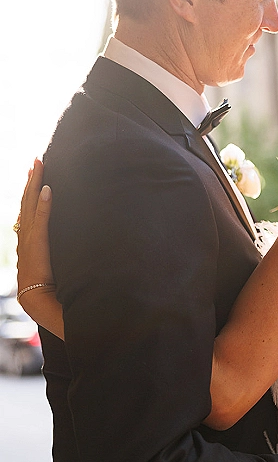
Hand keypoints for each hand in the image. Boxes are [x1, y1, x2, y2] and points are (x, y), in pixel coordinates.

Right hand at [16, 159, 63, 337]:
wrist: (38, 301)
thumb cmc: (49, 284)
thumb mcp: (50, 261)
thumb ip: (53, 248)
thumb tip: (68, 241)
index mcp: (28, 239)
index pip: (28, 209)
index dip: (31, 190)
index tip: (35, 171)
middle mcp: (26, 236)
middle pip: (27, 202)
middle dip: (31, 181)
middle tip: (36, 161)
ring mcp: (29, 239)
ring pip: (30, 206)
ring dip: (35, 185)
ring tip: (38, 167)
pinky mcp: (37, 245)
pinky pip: (40, 220)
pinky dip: (42, 204)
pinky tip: (47, 189)